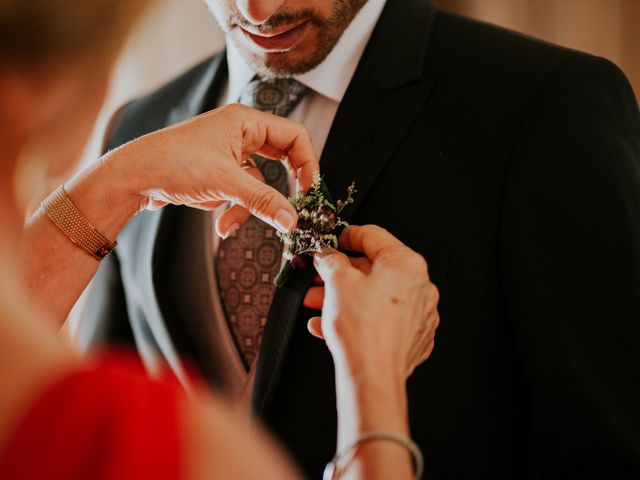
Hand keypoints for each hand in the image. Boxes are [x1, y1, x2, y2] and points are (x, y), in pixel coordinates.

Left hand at [102, 103, 317, 235]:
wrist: (131, 178)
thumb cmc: (170, 163)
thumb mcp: (225, 183)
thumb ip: (263, 201)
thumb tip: (292, 219)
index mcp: (246, 122)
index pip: (295, 136)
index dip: (308, 164)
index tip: (311, 192)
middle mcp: (240, 134)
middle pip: (281, 160)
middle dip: (282, 189)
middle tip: (294, 207)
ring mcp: (229, 154)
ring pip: (259, 183)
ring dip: (249, 207)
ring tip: (230, 222)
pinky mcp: (218, 173)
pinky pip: (241, 193)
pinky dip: (234, 210)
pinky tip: (219, 222)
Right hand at [308, 225, 439, 379]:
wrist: (373, 378)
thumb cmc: (363, 332)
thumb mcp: (337, 282)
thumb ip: (331, 260)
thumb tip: (327, 255)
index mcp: (407, 264)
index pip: (373, 236)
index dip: (346, 236)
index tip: (332, 241)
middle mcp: (420, 286)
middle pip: (373, 269)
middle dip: (340, 274)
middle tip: (319, 276)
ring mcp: (419, 313)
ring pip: (374, 295)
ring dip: (343, 297)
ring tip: (317, 303)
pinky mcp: (412, 336)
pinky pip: (381, 318)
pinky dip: (357, 317)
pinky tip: (329, 325)